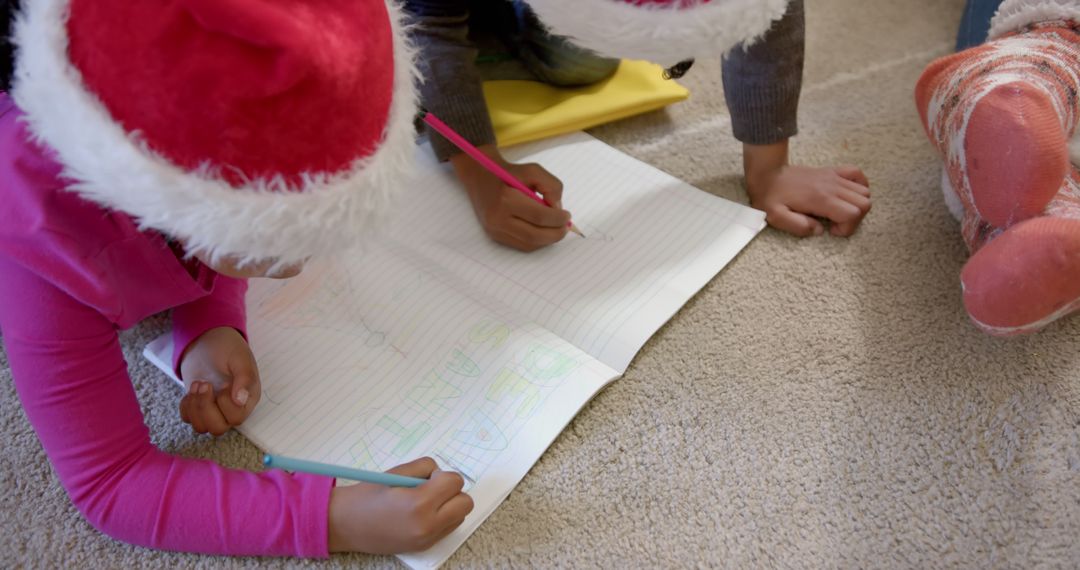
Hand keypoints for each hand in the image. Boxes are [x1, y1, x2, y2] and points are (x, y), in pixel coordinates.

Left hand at [177, 327, 260, 435]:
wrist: (208, 338)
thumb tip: (241, 401)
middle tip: (203, 384)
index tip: (223, 383)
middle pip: (218, 428)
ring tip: (197, 384)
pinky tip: (191, 391)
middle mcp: (232, 408)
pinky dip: (186, 407)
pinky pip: (188, 419)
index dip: (226, 405)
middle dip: (205, 408)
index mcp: (248, 398)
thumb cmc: (227, 347)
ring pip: (202, 427)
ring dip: (195, 407)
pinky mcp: (198, 406)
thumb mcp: (239, 358)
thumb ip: (244, 378)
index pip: (237, 418)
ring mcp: (214, 408)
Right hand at [327, 457, 474, 553]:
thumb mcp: (396, 472)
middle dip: (452, 491)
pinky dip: (443, 517)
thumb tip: (441, 473)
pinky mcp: (425, 546)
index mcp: (419, 503)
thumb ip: (424, 469)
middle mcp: (427, 525)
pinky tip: (422, 513)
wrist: (346, 525)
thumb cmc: (367, 496)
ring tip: (425, 501)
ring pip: (461, 516)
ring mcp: (427, 539)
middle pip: (465, 502)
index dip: (443, 475)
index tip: (428, 477)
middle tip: (430, 488)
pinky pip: (449, 527)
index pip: (454, 482)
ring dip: (450, 505)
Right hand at [451, 144, 570, 251]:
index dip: (558, 219)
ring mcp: (495, 229)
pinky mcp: (495, 236)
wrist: (481, 178)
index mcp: (506, 199)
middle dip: (555, 233)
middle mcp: (498, 218)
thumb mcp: (532, 170)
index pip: (539, 216)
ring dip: (548, 240)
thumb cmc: (509, 173)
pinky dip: (537, 241)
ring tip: (556, 229)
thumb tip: (558, 209)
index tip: (567, 215)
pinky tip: (544, 231)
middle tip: (565, 226)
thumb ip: (551, 186)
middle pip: (535, 235)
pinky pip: (522, 245)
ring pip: (529, 244)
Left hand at [743, 141, 870, 236]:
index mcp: (820, 199)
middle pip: (864, 203)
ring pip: (864, 191)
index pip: (853, 214)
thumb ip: (798, 226)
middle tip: (836, 223)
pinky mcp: (832, 171)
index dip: (847, 228)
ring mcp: (834, 177)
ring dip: (857, 205)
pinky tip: (846, 196)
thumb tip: (819, 230)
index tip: (832, 230)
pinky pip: (857, 174)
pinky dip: (859, 186)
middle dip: (855, 219)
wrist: (767, 173)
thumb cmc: (770, 197)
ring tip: (838, 212)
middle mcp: (832, 186)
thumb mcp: (777, 217)